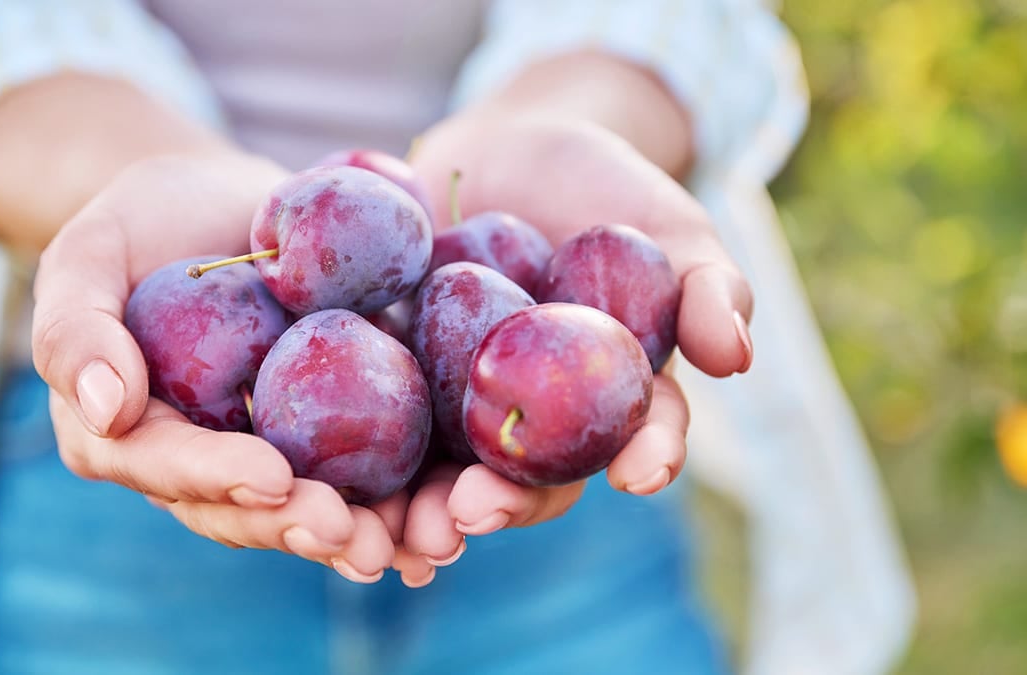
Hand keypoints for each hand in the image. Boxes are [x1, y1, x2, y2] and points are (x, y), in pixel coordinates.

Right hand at [32, 151, 396, 580]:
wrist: (222, 201)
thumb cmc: (141, 223)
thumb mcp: (88, 254)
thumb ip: (75, 329)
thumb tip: (108, 411)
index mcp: (134, 435)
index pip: (168, 465)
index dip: (216, 478)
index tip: (271, 478)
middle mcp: (204, 462)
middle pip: (246, 511)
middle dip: (298, 527)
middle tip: (351, 536)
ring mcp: (271, 451)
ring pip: (311, 509)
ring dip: (363, 535)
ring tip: (416, 547)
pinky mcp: (331, 432)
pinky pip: (366, 477)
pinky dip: (405, 503)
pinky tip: (447, 528)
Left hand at [400, 111, 751, 560]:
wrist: (506, 148)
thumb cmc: (601, 188)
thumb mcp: (667, 220)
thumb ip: (707, 281)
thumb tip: (738, 357)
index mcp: (610, 398)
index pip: (638, 435)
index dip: (644, 455)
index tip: (642, 473)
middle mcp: (539, 419)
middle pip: (530, 476)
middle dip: (507, 503)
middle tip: (478, 513)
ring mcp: (465, 403)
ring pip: (448, 469)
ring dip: (424, 504)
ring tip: (404, 526)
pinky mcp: (398, 378)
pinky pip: (375, 418)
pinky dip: (357, 452)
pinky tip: (334, 473)